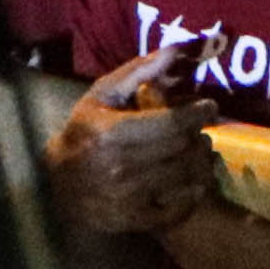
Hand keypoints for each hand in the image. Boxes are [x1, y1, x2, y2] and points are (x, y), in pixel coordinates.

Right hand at [45, 46, 215, 249]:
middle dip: (199, 136)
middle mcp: (120, 166)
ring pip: (185, 177)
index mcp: (112, 133)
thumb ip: (140, 72)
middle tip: (203, 130)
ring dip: (200, 162)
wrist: (59, 182)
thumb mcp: (103, 95)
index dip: (198, 113)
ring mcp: (127, 196)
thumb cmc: (86, 130)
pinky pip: (178, 208)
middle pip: (182, 148)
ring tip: (200, 152)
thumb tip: (176, 50)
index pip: (172, 122)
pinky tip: (191, 182)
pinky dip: (192, 194)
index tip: (209, 107)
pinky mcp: (133, 219)